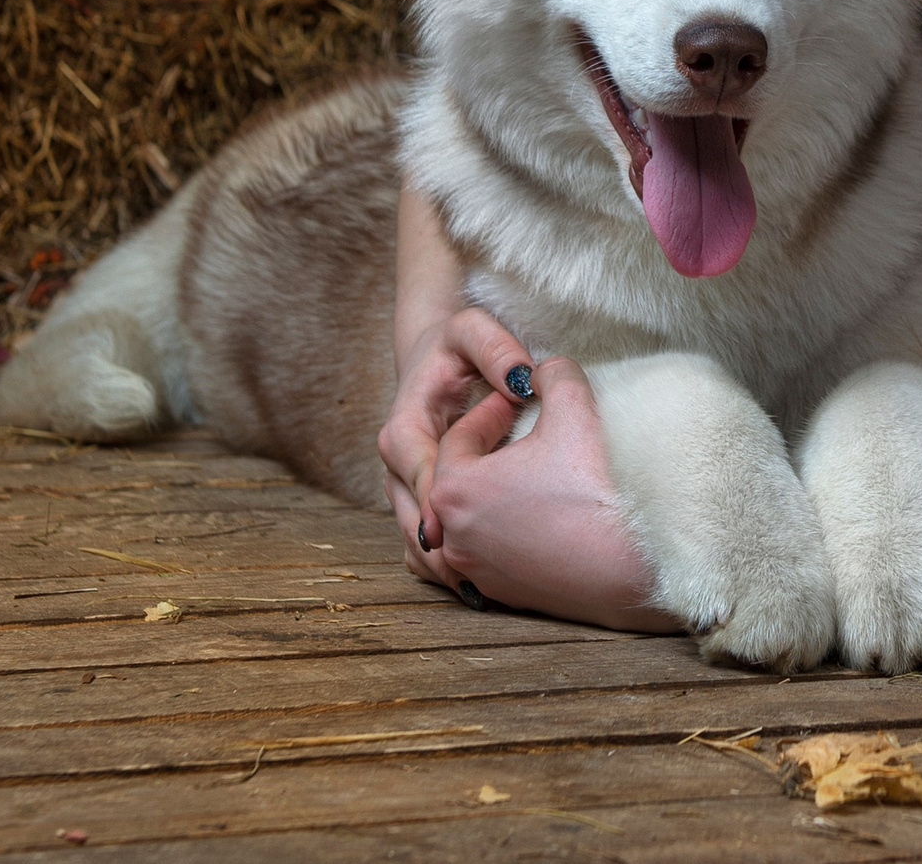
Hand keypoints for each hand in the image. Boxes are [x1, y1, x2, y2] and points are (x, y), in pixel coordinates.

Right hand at [378, 306, 532, 563]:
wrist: (438, 361)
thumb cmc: (458, 347)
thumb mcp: (472, 330)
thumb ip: (495, 347)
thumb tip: (523, 377)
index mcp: (404, 431)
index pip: (422, 475)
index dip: (445, 502)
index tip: (469, 528)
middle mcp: (398, 469)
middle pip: (413, 523)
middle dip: (446, 552)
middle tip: (483, 579)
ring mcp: (407, 493)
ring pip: (417, 546)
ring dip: (447, 570)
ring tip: (485, 591)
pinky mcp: (421, 508)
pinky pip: (427, 552)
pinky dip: (449, 570)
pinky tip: (483, 587)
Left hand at [420, 358, 676, 631]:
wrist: (630, 569)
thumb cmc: (596, 489)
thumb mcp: (575, 409)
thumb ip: (552, 373)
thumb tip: (542, 369)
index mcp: (455, 488)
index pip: (461, 435)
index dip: (493, 411)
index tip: (522, 401)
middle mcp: (450, 535)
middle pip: (454, 478)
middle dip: (483, 451)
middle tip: (518, 432)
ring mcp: (471, 570)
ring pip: (458, 520)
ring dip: (480, 495)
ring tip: (517, 475)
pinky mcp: (496, 595)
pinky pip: (475, 556)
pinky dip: (487, 534)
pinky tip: (524, 517)